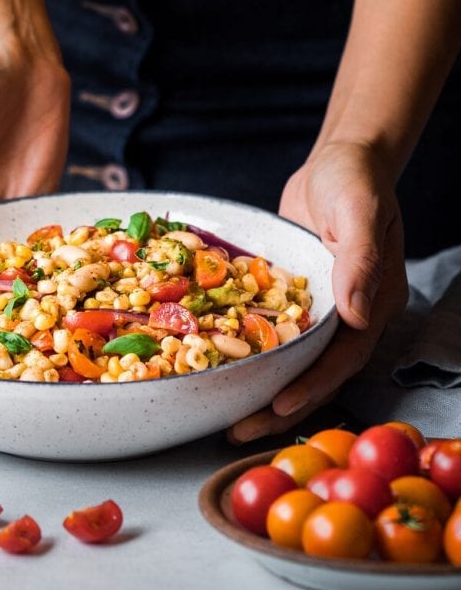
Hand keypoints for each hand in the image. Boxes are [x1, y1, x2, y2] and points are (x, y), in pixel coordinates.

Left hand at [227, 141, 408, 442]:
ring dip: (261, 386)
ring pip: (291, 357)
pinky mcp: (294, 293)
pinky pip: (272, 328)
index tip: (277, 408)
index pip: (342, 357)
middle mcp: (347, 312)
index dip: (310, 386)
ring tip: (223, 414)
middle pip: (314, 370)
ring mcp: (320, 305)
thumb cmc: (355, 178)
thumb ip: (360, 258)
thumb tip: (357, 312)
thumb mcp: (360, 210)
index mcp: (372, 301)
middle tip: (236, 430)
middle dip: (277, 404)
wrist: (340, 158)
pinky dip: (250, 349)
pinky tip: (216, 362)